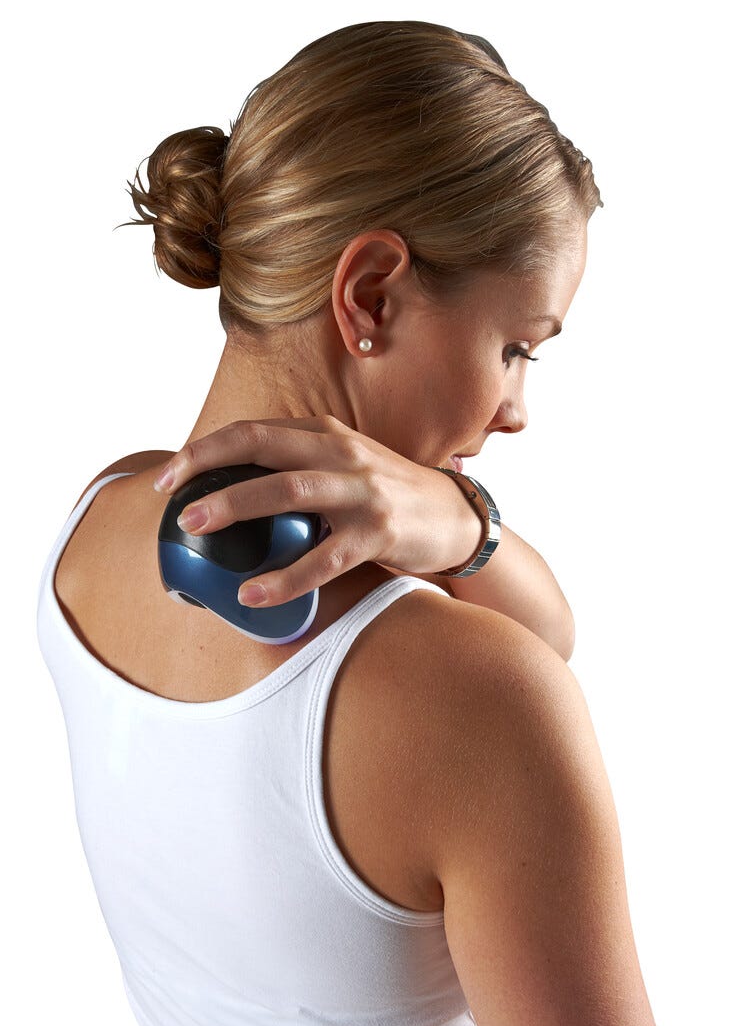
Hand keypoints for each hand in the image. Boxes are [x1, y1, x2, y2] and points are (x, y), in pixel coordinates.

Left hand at [152, 415, 482, 605]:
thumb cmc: (386, 495)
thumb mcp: (341, 465)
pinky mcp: (379, 533)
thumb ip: (293, 467)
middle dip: (208, 468)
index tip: (169, 475)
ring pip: (288, 492)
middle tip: (172, 498)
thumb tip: (225, 493)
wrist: (455, 516)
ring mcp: (362, 492)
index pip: (253, 431)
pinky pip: (323, 559)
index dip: (205, 449)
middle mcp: (341, 454)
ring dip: (235, 506)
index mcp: (325, 434)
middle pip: (262, 448)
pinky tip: (253, 594)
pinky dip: (285, 579)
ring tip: (196, 527)